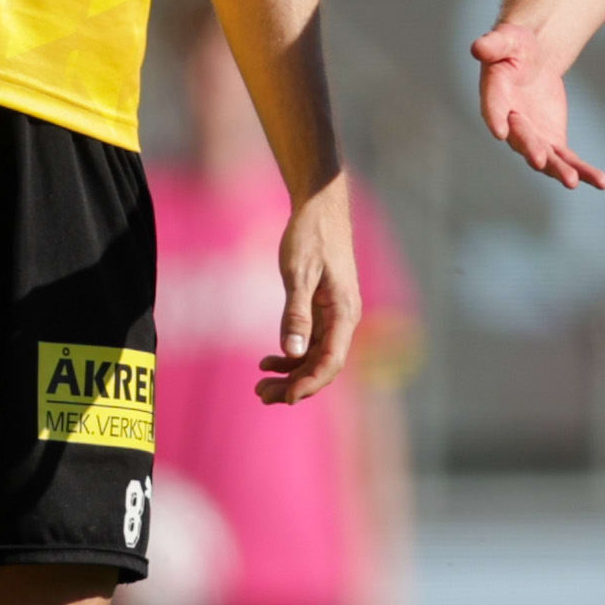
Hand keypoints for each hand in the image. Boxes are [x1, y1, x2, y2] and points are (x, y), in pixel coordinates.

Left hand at [260, 182, 361, 403]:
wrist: (321, 206)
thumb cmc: (312, 235)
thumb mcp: (299, 274)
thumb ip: (296, 315)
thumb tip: (292, 353)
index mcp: (344, 312)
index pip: (330, 362)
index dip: (308, 384)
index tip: (284, 398)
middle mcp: (344, 319)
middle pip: (323, 366)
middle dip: (294, 385)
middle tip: (260, 394)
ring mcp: (334, 316)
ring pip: (315, 358)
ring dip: (290, 375)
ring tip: (260, 385)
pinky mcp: (324, 310)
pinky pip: (311, 344)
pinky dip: (291, 356)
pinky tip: (268, 361)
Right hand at [470, 22, 604, 188]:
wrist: (533, 58)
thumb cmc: (515, 46)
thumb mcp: (506, 39)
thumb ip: (493, 44)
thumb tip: (477, 48)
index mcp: (495, 97)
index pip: (493, 109)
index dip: (495, 118)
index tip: (500, 131)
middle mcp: (510, 124)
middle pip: (521, 139)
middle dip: (530, 150)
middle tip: (540, 160)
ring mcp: (532, 136)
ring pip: (546, 158)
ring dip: (559, 170)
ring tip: (573, 181)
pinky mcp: (552, 141)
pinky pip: (568, 159)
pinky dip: (584, 171)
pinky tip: (601, 182)